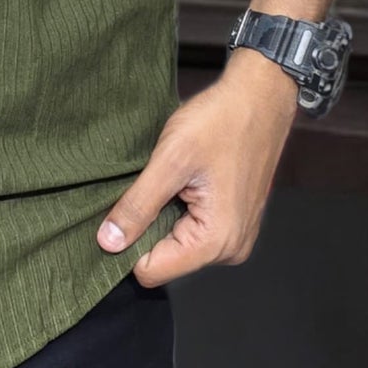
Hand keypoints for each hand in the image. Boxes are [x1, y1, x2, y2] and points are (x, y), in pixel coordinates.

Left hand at [95, 49, 301, 288]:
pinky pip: (193, 229)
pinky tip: (182, 179)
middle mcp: (230, 248)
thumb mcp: (169, 161)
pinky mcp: (234, 221)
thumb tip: (107, 243)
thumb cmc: (220, 121)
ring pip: (177, 243)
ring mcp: (235, 236)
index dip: (127, 244)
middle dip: (147, 227)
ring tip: (169, 178)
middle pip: (165, 258)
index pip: (152, 270)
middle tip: (148, 184)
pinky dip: (179, 208)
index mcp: (216, 241)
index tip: (121, 210)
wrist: (260, 97)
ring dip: (163, 214)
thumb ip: (138, 206)